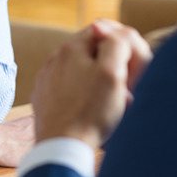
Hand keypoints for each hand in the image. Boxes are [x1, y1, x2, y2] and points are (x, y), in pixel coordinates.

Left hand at [32, 19, 152, 148]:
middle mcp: (54, 58)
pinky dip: (82, 93)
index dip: (124, 45)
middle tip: (125, 86)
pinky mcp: (44, 97)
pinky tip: (90, 109)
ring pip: (81, 69)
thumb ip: (117, 43)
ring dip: (98, 79)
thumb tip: (114, 29)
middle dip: (112, 63)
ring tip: (109, 102)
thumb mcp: (112, 73)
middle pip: (92, 50)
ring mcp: (47, 78)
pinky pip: (69, 87)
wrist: (61, 146)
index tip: (132, 67)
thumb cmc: (90, 112)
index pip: (104, 29)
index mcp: (71, 47)